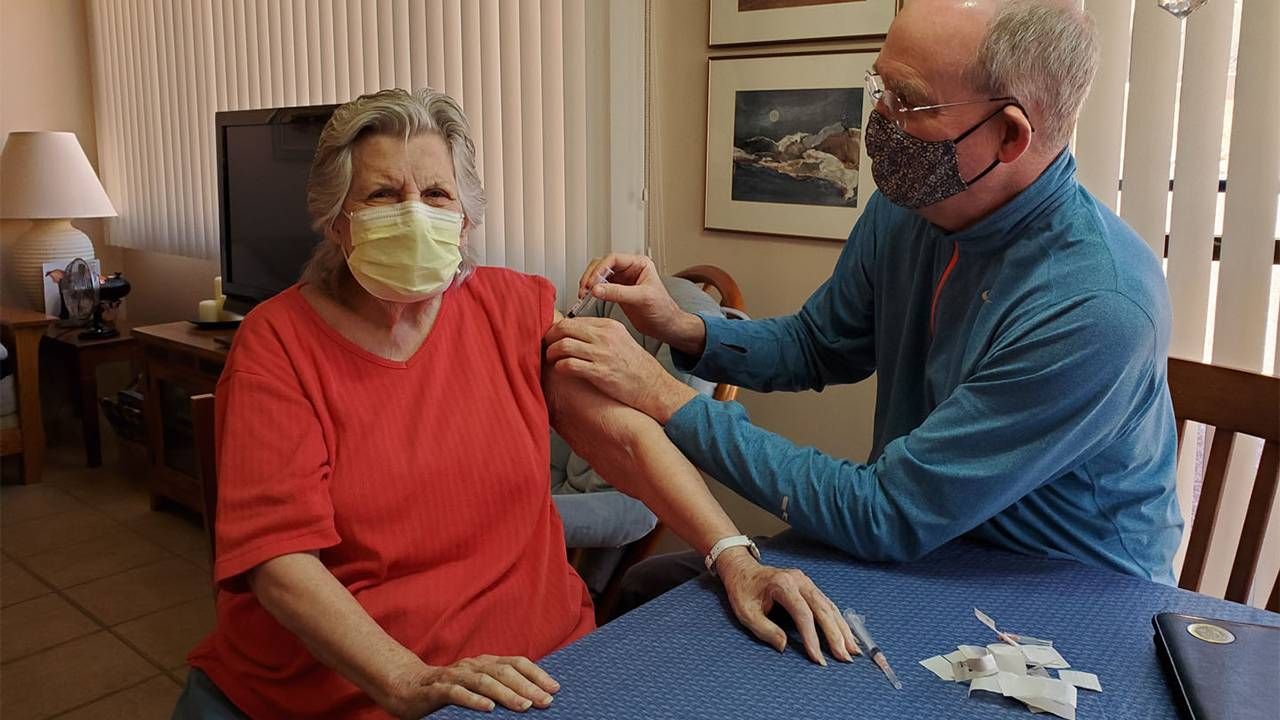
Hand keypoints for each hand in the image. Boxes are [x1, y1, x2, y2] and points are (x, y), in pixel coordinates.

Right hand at [385, 655, 559, 716]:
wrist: (405, 686)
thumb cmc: (446, 689)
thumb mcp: (475, 685)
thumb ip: (497, 687)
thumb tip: (530, 697)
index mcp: (483, 663)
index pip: (515, 663)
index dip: (536, 674)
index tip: (555, 688)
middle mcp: (471, 666)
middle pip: (503, 671)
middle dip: (527, 686)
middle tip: (545, 701)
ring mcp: (453, 676)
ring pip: (483, 681)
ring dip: (506, 693)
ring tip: (524, 706)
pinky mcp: (435, 689)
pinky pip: (456, 693)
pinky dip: (473, 700)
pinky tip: (488, 709)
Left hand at [545, 317, 697, 421]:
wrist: (653, 386)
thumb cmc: (637, 367)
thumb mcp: (621, 340)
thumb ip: (600, 335)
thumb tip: (575, 335)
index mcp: (609, 326)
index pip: (575, 320)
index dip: (559, 328)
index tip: (553, 337)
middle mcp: (604, 336)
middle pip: (565, 328)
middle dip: (549, 337)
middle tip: (545, 345)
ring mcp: (602, 354)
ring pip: (563, 345)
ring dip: (551, 353)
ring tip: (551, 359)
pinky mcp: (599, 373)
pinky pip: (569, 365)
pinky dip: (559, 367)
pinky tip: (560, 370)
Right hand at [577, 254, 703, 354]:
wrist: (666, 327)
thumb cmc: (663, 310)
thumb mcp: (641, 298)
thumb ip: (618, 293)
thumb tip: (596, 289)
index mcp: (639, 264)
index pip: (613, 259)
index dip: (600, 269)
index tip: (592, 283)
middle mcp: (630, 270)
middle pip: (602, 265)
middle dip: (591, 276)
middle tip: (585, 289)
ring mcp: (622, 281)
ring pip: (599, 275)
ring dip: (589, 283)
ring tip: (584, 295)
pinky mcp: (617, 292)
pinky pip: (600, 287)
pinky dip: (592, 292)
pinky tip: (588, 298)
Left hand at [715, 547, 859, 665]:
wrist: (742, 569)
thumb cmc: (743, 590)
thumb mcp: (746, 613)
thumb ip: (764, 629)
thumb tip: (784, 646)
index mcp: (783, 584)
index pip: (802, 613)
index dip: (812, 637)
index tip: (818, 658)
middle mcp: (799, 580)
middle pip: (823, 609)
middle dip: (835, 635)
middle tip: (844, 658)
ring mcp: (807, 582)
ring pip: (830, 606)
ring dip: (842, 629)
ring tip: (852, 650)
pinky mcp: (810, 587)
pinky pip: (828, 604)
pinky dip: (838, 621)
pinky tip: (847, 635)